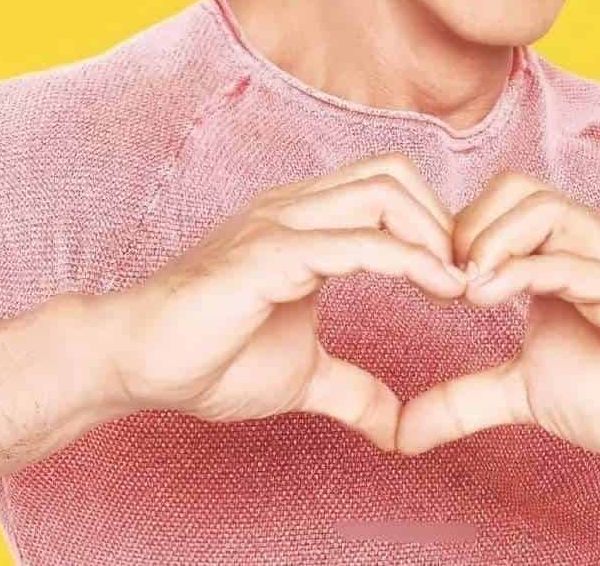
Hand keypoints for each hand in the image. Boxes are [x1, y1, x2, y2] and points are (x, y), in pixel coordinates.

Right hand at [96, 154, 466, 451]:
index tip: (462, 279)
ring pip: (380, 192)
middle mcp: (296, 208)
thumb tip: (397, 424)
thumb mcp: (303, 375)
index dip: (433, 224)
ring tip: (458, 284)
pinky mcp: (268, 254)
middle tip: (468, 277)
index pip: (388, 188)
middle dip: (443, 219)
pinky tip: (436, 287)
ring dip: (432, 233)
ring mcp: (280, 223)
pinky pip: (352, 241)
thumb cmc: (207, 357)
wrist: (132, 362)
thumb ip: (353, 388)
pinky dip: (405, 258)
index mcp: (305, 223)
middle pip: (393, 174)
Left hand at [396, 170, 599, 469]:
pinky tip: (492, 297)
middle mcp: (585, 240)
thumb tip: (402, 431)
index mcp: (557, 249)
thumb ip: (466, 398)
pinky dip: (529, 271)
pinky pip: (579, 262)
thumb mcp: (525, 391)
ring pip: (545, 209)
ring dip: (493, 242)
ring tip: (468, 290)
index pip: (496, 200)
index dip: (452, 231)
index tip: (428, 282)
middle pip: (514, 187)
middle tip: (444, 282)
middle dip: (467, 227)